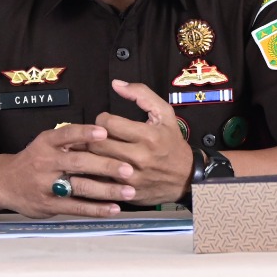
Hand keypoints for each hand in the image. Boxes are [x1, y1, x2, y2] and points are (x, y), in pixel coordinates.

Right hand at [2, 123, 134, 217]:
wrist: (3, 183)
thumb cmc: (34, 160)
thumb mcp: (46, 144)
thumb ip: (71, 141)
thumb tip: (107, 133)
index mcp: (46, 143)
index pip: (66, 134)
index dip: (84, 133)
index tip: (105, 133)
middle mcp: (46, 162)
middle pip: (79, 163)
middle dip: (105, 166)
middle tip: (129, 169)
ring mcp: (46, 185)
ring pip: (80, 187)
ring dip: (107, 190)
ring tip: (129, 191)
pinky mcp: (49, 205)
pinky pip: (76, 207)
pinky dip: (96, 209)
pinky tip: (114, 208)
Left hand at [86, 79, 195, 206]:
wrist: (186, 178)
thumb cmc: (172, 143)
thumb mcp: (165, 114)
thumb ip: (142, 95)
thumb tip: (116, 84)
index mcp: (148, 136)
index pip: (107, 123)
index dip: (102, 119)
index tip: (107, 122)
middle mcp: (140, 157)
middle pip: (97, 144)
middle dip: (92, 137)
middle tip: (96, 136)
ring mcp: (132, 177)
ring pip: (95, 163)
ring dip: (90, 155)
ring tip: (93, 150)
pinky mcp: (126, 192)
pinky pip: (99, 181)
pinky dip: (94, 173)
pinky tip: (96, 167)